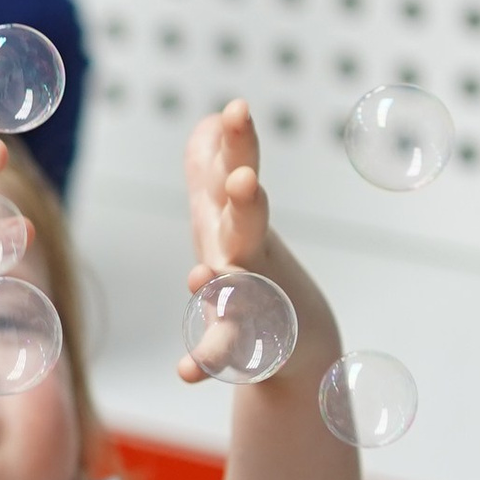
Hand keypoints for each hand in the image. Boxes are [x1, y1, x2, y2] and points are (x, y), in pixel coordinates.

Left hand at [177, 97, 278, 384]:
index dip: (240, 141)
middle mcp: (248, 254)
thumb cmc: (253, 266)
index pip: (241, 171)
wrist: (294, 342)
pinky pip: (222, 351)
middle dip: (245, 201)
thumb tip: (205, 123)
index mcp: (239, 219)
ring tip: (201, 276)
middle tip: (244, 179)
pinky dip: (205, 361)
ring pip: (239, 286)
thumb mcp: (225, 215)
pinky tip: (186, 371)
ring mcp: (250, 299)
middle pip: (247, 222)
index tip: (237, 107)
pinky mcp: (243, 343)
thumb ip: (213, 167)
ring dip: (223, 281)